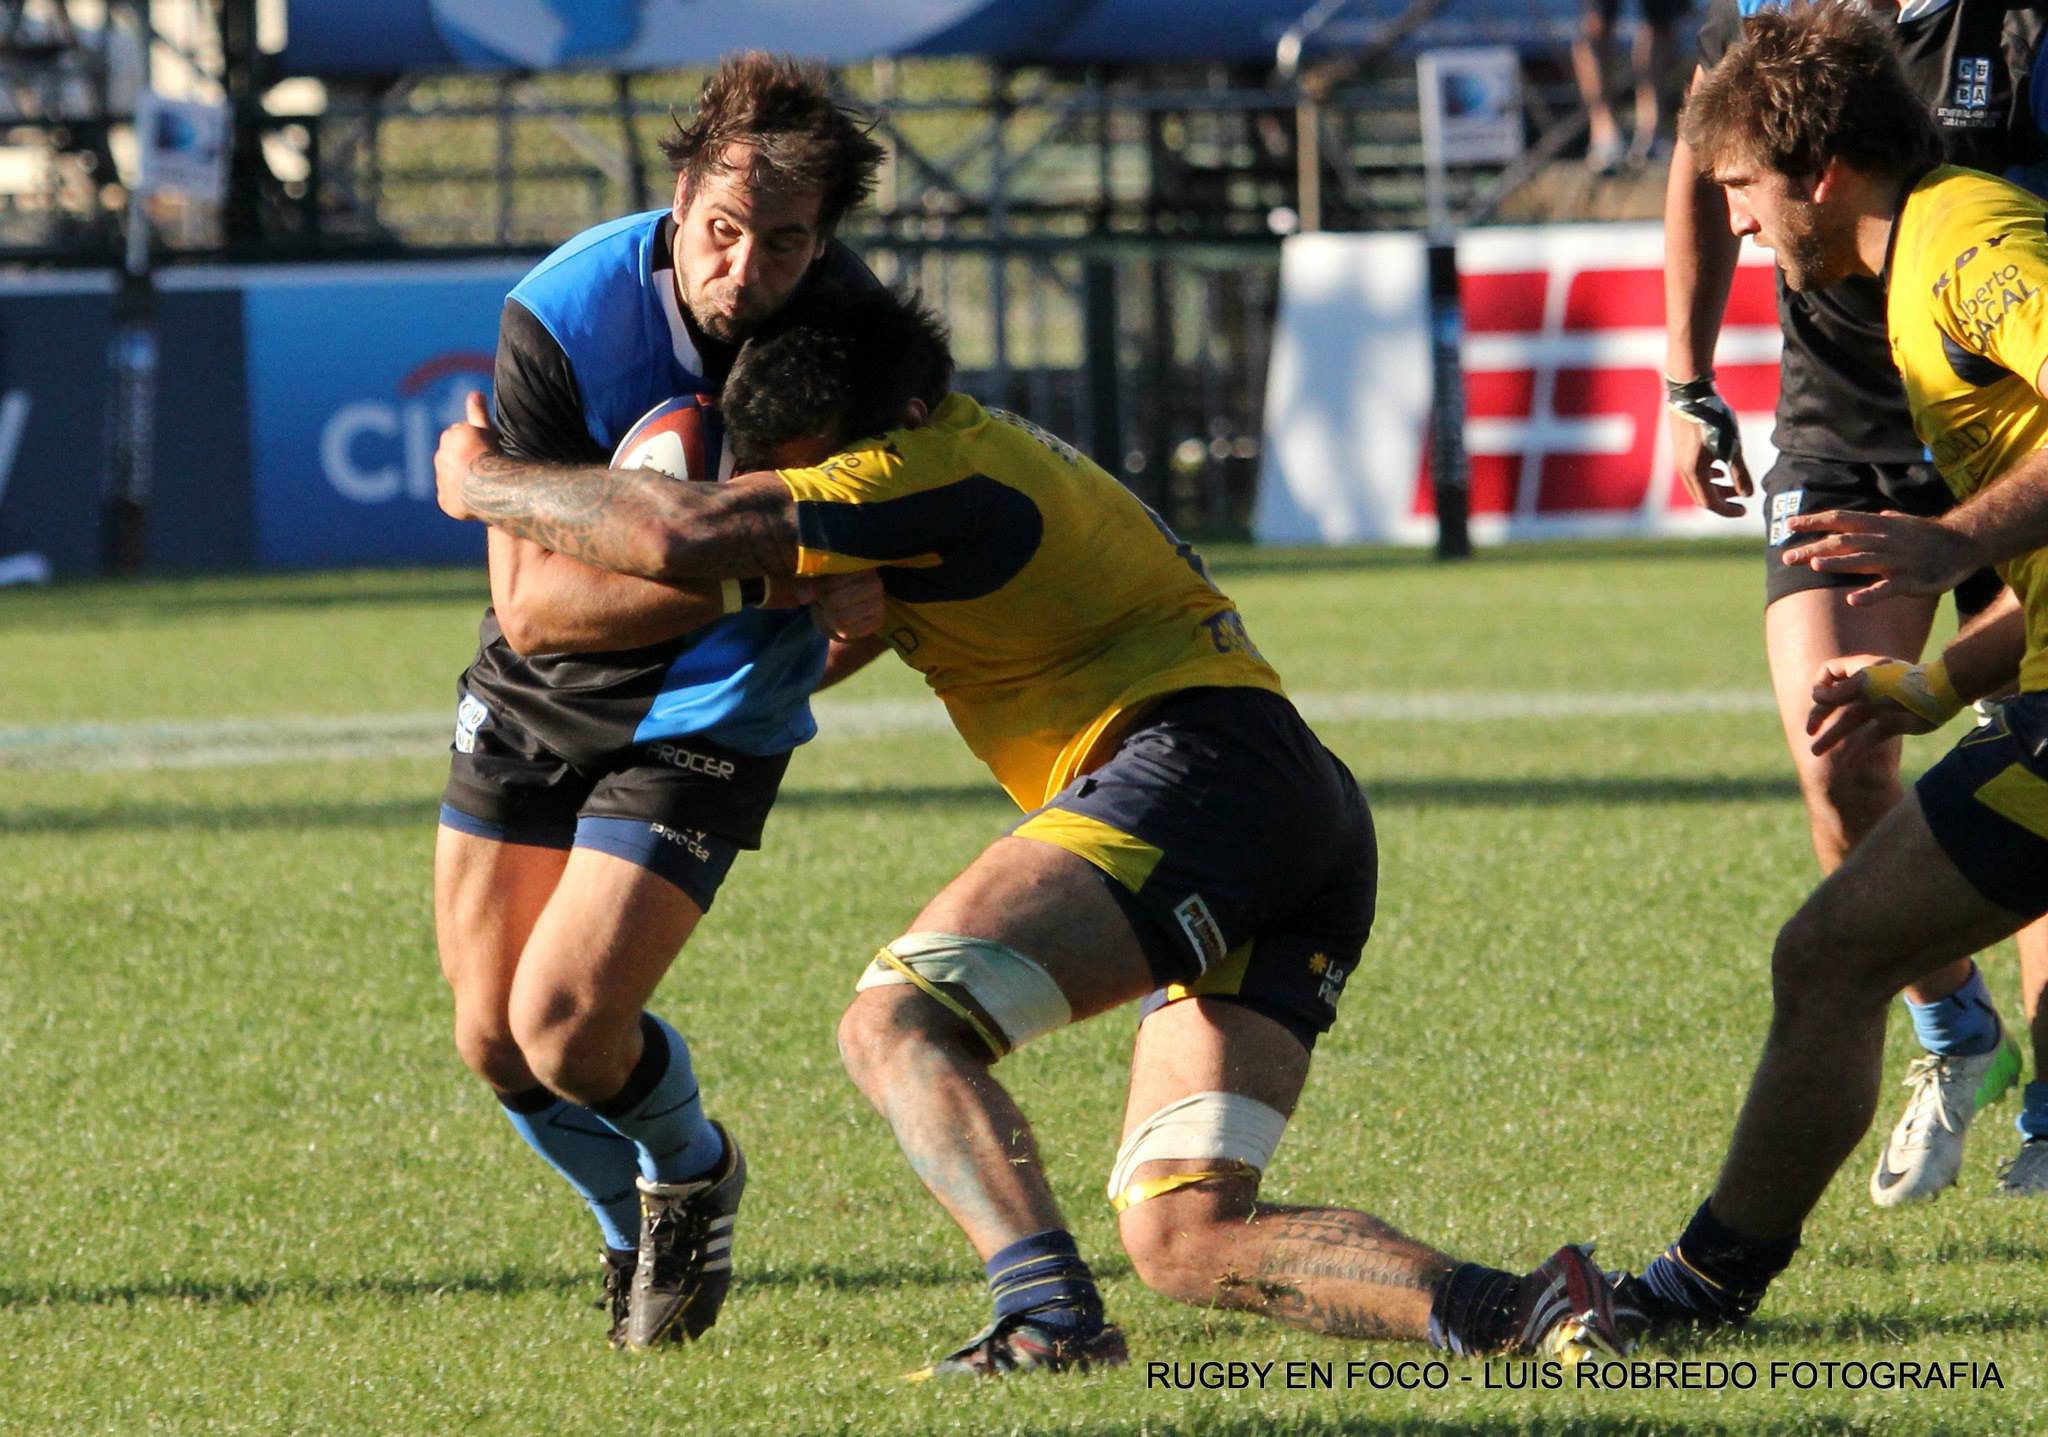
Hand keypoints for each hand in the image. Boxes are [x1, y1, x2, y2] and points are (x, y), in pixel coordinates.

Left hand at [435, 390, 499, 521]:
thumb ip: (478, 413)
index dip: (476, 445)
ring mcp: (441, 480)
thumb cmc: (493, 453)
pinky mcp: (445, 500)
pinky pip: (450, 498)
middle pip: (453, 458)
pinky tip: (476, 501)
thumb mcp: (488, 431)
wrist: (489, 483)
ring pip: (450, 478)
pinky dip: (459, 500)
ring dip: (461, 480)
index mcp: (451, 436)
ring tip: (482, 486)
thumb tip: (474, 393)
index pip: (461, 438)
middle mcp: (441, 456)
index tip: (487, 451)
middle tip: (485, 469)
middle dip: (464, 462)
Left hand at [796, 570, 885, 640]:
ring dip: (828, 619)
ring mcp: (879, 603)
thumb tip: (802, 597)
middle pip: (833, 602)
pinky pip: (847, 632)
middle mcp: (875, 583)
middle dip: (822, 606)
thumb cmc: (830, 589)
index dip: (818, 590)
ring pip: (839, 619)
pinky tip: (839, 623)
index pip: (830, 582)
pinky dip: (837, 631)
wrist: (847, 608)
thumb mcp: (817, 581)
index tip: (817, 591)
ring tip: (830, 612)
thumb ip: (806, 584)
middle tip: (823, 603)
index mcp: (859, 565)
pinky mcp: (877, 622)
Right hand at [1666, 380, 1751, 516]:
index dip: (1728, 510)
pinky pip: (1693, 473)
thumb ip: (1740, 473)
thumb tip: (1748, 494)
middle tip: (1741, 499)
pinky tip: (1720, 469)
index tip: (1745, 510)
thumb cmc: (1713, 420)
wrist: (1690, 395)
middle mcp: (1683, 470)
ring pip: (1697, 485)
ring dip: (1716, 489)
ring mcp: (1680, 460)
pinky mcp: (1681, 450)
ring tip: (1733, 483)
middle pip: (1701, 497)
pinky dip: (1708, 477)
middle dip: (1723, 501)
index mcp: (1694, 473)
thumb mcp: (1732, 447)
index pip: (1710, 503)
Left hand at [1779, 509, 1985, 604]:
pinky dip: (1870, 594)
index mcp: (1879, 526)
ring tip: (1815, 566)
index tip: (1788, 525)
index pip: (1840, 519)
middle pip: (1843, 542)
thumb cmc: (1930, 535)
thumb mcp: (1902, 523)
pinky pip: (1888, 588)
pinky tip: (1852, 600)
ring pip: (1863, 560)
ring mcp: (1898, 560)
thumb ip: (1881, 522)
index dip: (1814, 521)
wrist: (1967, 543)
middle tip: (1787, 558)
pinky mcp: (1912, 580)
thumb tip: (1865, 519)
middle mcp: (1884, 540)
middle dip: (1814, 548)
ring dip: (1838, 563)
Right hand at [1805, 654, 1941, 757]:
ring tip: (1815, 752)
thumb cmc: (1900, 683)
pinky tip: (1848, 765)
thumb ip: (1838, 692)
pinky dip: (1858, 751)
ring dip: (1832, 737)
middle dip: (1820, 716)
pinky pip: (1869, 739)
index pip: (1830, 672)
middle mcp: (1867, 688)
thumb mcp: (1865, 683)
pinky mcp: (1890, 725)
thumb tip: (1815, 697)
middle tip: (1809, 732)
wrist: (1938, 696)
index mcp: (1860, 671)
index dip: (1821, 685)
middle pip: (1835, 702)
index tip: (1821, 698)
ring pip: (1848, 723)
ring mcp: (1878, 707)